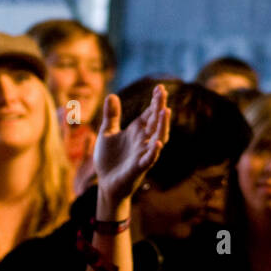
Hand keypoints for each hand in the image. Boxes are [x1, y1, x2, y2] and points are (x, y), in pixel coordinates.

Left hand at [93, 85, 169, 212]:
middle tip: (163, 92)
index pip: (149, 113)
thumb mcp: (107, 133)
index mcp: (137, 131)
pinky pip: (149, 159)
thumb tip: (111, 95)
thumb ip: (111, 116)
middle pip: (155, 122)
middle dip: (159, 107)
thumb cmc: (108, 158)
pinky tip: (157, 142)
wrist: (105, 183)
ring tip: (165, 111)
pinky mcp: (139, 167)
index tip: (160, 88)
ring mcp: (143, 153)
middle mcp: (143, 140)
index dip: (155, 101)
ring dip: (162, 126)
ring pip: (158, 138)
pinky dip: (154, 151)